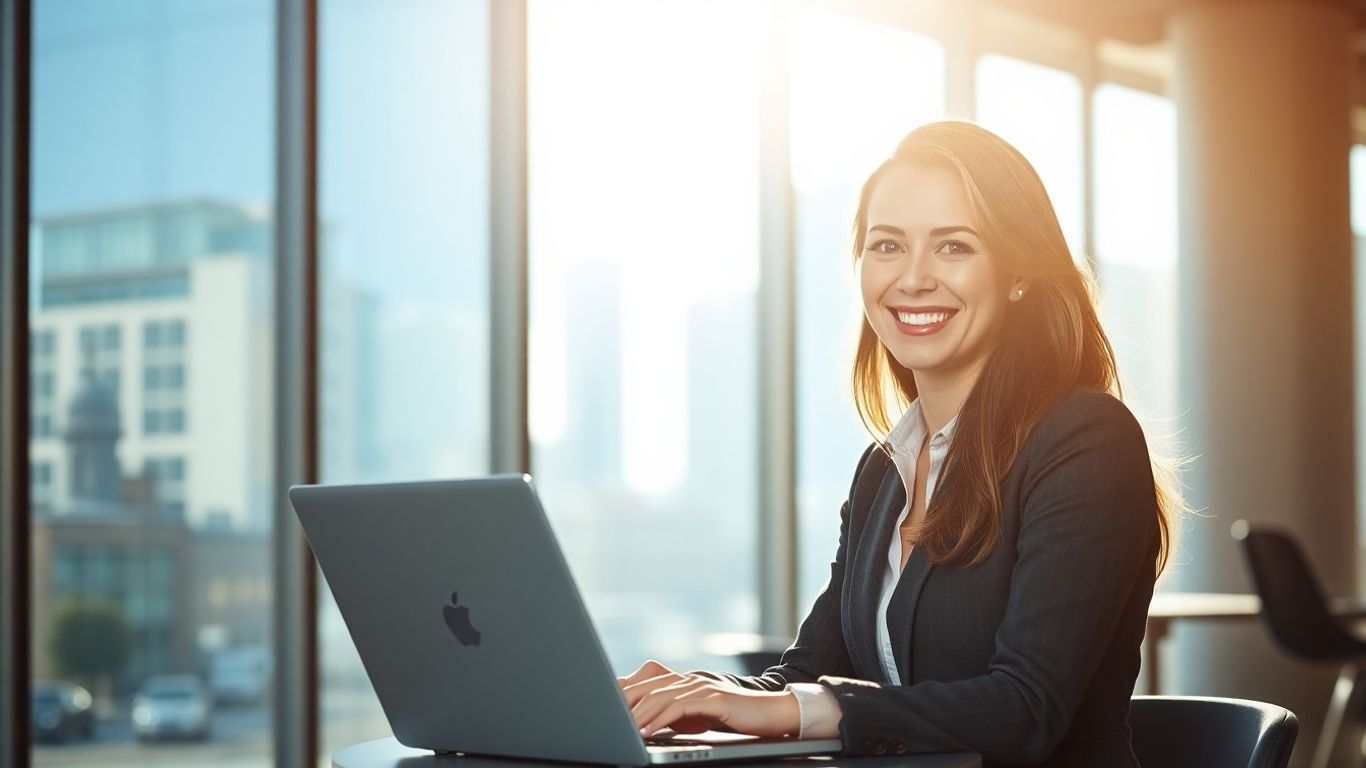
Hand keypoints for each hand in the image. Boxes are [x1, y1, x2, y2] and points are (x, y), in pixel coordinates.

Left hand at [617, 659, 799, 738]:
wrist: (771, 712)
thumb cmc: (734, 716)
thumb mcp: (699, 716)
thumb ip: (676, 713)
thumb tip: (648, 724)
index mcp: (683, 682)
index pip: (645, 686)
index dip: (623, 698)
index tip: (604, 714)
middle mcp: (689, 680)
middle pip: (646, 688)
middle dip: (623, 706)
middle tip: (605, 723)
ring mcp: (700, 686)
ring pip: (659, 697)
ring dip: (637, 715)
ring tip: (622, 731)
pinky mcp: (712, 698)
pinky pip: (678, 707)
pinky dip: (660, 720)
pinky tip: (648, 732)